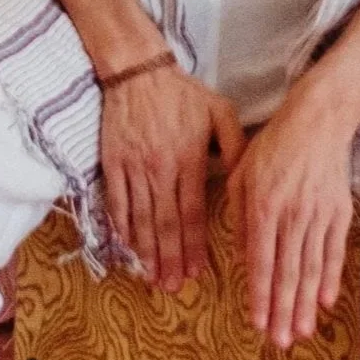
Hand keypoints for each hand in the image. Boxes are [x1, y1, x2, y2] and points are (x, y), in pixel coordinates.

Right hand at [101, 65, 245, 290]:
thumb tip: (246, 182)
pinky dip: (122, 228)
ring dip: (147, 252)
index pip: (192, 212)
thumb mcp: (220, 113)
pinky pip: (117, 203)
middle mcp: (161, 168)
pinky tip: (129, 248)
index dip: (194, 245)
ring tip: (153, 277)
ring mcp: (134, 168)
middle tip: (173, 287)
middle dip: (170, 259)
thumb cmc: (183, 94)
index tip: (197, 272)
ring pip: (140, 219)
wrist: (138, 72)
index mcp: (190, 159)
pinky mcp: (112, 164)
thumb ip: (236, 147)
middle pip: (166, 223)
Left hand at [226, 85, 355, 348]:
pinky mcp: (339, 212)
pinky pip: (334, 251)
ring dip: (305, 303)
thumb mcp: (241, 173)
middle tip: (280, 343)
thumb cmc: (272, 145)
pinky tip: (325, 301)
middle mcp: (293, 216)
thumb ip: (239, 216)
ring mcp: (319, 215)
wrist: (318, 119)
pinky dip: (330, 277)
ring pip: (311, 267)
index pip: (260, 261)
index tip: (257, 323)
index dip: (259, 295)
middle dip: (283, 311)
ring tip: (302, 332)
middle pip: (287, 272)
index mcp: (264, 207)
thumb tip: (241, 257)